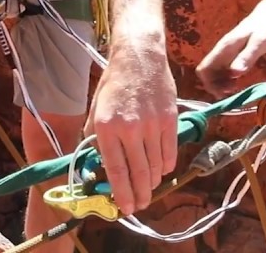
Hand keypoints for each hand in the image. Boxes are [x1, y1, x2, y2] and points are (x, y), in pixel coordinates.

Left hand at [85, 36, 177, 215]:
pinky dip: (166, 166)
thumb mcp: (95, 110)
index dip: (120, 193)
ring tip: (148, 188)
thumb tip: (97, 165)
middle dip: (139, 195)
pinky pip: (169, 153)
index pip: (115, 170)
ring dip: (152, 182)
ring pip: (156, 166)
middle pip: (138, 173)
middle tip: (139, 206)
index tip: (124, 208)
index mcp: (107, 127)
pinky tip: (160, 170)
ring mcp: (152, 125)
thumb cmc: (114, 84)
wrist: (139, 58)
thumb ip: (95, 138)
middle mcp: (130, 129)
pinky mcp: (169, 120)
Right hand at [196, 0, 265, 96]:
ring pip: (214, 73)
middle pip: (207, 73)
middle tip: (233, 92)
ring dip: (221, 84)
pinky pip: (224, 70)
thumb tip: (234, 73)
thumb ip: (247, 57)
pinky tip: (239, 82)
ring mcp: (226, 53)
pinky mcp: (233, 55)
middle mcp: (222, 51)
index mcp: (224, 48)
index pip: (204, 69)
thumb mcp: (260, 42)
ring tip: (237, 89)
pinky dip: (227, 79)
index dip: (209, 84)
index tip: (225, 92)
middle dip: (215, 86)